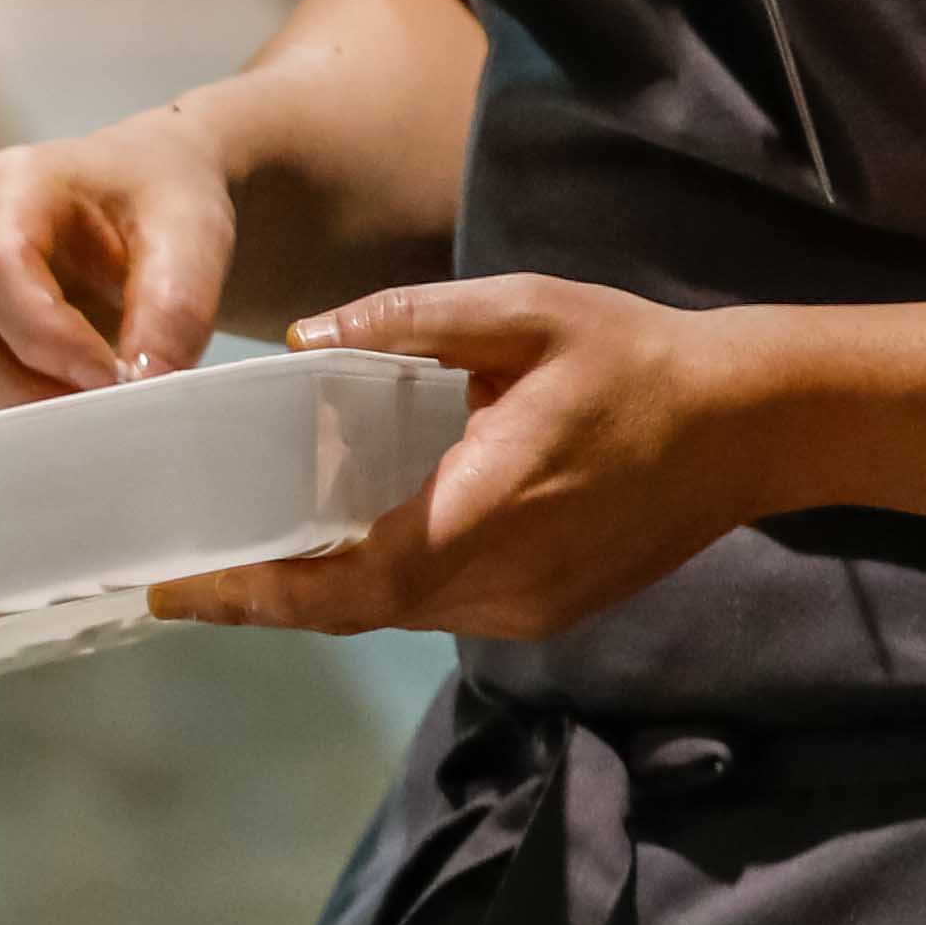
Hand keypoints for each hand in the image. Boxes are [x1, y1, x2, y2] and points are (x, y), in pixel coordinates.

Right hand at [0, 103, 237, 407]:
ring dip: (23, 410)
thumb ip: (177, 302)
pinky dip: (14, 414)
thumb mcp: (193, 231)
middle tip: (113, 410)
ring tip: (100, 409)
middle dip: (33, 391)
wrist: (151, 200)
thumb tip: (148, 381)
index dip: (46, 338)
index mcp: (7, 185)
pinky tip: (75, 406)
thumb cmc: (161, 200)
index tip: (115, 377)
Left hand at [146, 273, 763, 639]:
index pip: (355, 579)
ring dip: (316, 595)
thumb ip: (412, 318)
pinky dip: (375, 587)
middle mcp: (506, 581)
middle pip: (356, 611)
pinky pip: (437, 609)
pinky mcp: (546, 611)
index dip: (261, 592)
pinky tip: (334, 549)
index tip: (177, 586)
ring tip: (234, 557)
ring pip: (395, 615)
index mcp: (492, 508)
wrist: (750, 424)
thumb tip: (304, 337)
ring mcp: (529, 609)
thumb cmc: (634, 356)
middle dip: (262, 600)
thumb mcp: (528, 310)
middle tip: (175, 577)